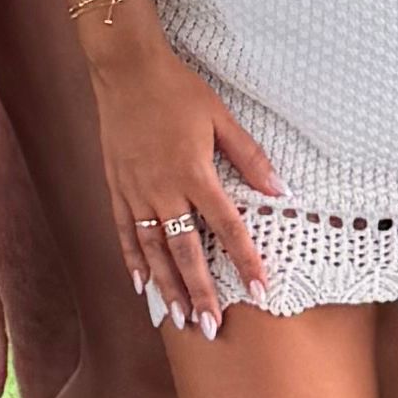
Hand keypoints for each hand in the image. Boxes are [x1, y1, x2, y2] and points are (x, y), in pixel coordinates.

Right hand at [88, 26, 279, 334]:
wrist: (126, 70)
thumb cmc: (179, 90)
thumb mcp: (222, 118)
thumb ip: (250, 158)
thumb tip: (280, 190)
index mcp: (195, 173)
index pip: (227, 227)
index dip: (246, 261)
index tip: (261, 290)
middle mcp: (163, 190)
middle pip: (185, 252)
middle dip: (200, 292)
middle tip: (211, 328)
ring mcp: (136, 192)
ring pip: (152, 251)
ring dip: (167, 287)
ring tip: (179, 318)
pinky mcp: (117, 187)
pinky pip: (125, 232)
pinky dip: (133, 261)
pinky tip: (142, 286)